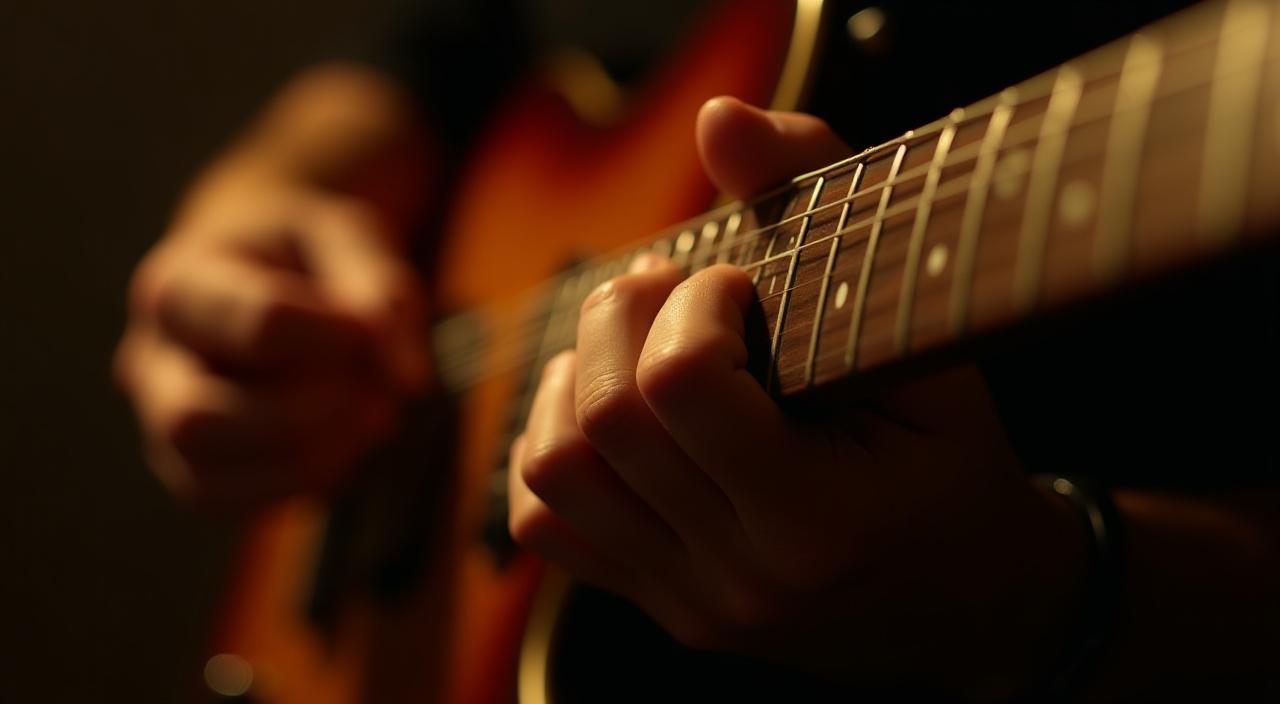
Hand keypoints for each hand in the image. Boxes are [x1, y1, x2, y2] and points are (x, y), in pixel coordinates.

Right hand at [115, 163, 426, 510]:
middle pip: (196, 419)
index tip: (377, 328)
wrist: (269, 267)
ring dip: (306, 462)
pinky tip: (346, 447)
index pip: (256, 324)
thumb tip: (408, 381)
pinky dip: (298, 487)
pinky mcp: (193, 466)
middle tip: (376, 394)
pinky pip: (225, 503)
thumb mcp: (349, 237)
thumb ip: (381, 293)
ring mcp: (163, 420)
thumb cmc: (305, 251)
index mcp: (180, 282)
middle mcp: (151, 358)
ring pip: (204, 477)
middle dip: (305, 418)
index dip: (337, 336)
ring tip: (373, 418)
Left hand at [507, 98, 1085, 695]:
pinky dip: (555, 446)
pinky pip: (542, 522)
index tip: (740, 288)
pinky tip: (614, 413)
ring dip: (578, 377)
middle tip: (677, 295)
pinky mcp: (652, 602)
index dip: (697, 303)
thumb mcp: (928, 341)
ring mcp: (686, 599)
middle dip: (626, 317)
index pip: (681, 385)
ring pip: (553, 469)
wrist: (966, 599)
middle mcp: (737, 576)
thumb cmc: (953, 466)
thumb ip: (827, 213)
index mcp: (817, 522)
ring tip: (639, 350)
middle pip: (605, 417)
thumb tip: (719, 120)